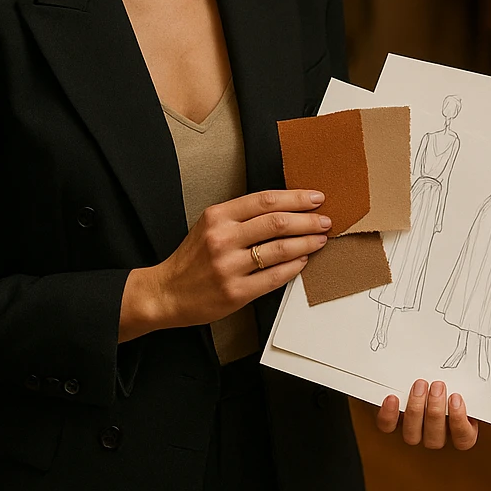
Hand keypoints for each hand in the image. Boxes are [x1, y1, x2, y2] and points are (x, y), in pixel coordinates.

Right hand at [119, 189, 330, 341]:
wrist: (166, 293)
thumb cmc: (192, 258)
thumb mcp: (210, 225)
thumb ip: (242, 216)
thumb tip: (286, 209)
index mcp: (218, 216)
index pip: (266, 200)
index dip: (296, 197)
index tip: (316, 198)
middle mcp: (223, 239)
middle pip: (278, 222)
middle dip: (308, 220)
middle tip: (324, 220)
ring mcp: (229, 267)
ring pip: (280, 249)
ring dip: (306, 243)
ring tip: (320, 239)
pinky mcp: (236, 292)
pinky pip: (275, 276)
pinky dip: (294, 267)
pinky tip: (303, 261)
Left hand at [375, 379, 478, 449]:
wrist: (416, 374)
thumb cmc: (444, 377)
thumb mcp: (461, 378)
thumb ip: (468, 379)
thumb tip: (480, 363)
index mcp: (458, 429)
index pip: (464, 439)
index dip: (459, 422)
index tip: (456, 398)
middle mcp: (435, 435)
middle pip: (436, 438)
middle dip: (436, 411)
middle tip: (437, 386)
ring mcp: (413, 431)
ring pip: (413, 436)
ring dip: (416, 410)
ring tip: (420, 385)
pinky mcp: (392, 423)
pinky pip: (388, 427)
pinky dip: (389, 415)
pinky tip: (393, 398)